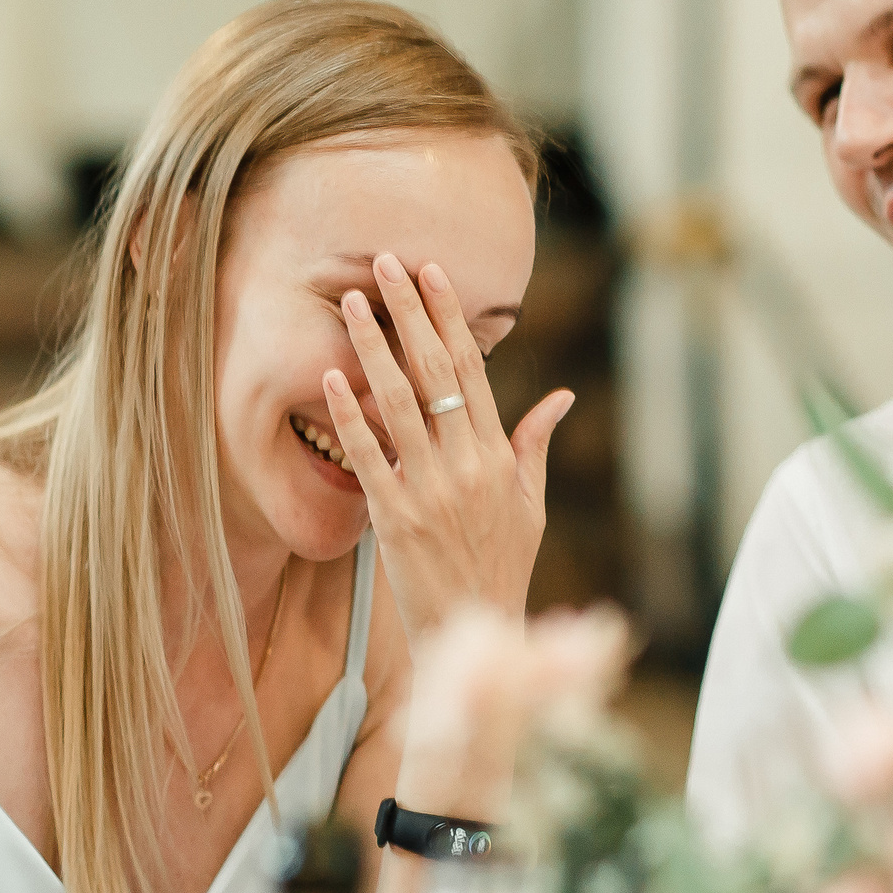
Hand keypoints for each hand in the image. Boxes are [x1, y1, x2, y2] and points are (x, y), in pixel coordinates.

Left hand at [323, 253, 572, 647]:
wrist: (474, 630)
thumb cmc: (502, 568)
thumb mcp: (532, 506)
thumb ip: (536, 446)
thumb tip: (561, 397)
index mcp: (499, 456)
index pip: (473, 370)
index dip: (451, 317)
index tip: (432, 273)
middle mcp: (466, 465)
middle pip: (435, 372)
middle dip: (410, 312)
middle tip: (386, 262)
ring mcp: (429, 490)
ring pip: (399, 403)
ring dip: (374, 346)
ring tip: (353, 301)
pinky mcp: (394, 519)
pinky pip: (367, 456)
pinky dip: (349, 414)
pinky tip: (331, 375)